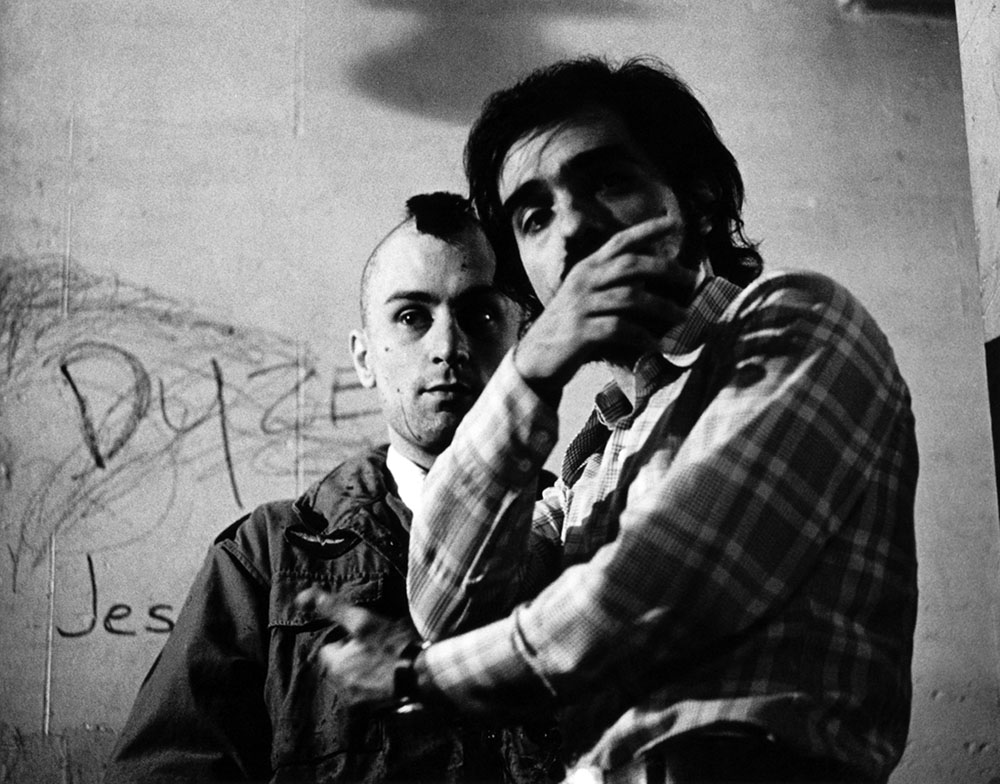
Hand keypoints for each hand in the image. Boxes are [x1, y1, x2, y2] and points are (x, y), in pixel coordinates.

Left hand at [295, 586, 417, 710]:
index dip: (347, 641)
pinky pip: (369, 696)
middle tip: (379, 650)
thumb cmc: (393, 646)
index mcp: (334, 666)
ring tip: (388, 664)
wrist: (424, 676)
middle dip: (355, 659)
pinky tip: (392, 679)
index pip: (329, 650)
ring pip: (355, 681)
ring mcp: (357, 703)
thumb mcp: (363, 621)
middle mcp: (340, 688)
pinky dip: (377, 689)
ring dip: (366, 673)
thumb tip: (302, 597)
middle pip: (342, 667)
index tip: (367, 638)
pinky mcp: (374, 712)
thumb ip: (333, 608)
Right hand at [515, 215, 697, 389]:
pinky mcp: (581, 331)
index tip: (674, 221)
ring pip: (631, 297)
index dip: (647, 229)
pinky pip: (620, 329)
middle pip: (631, 265)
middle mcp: (584, 281)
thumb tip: (651, 282)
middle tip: (693, 280)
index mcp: (586, 269)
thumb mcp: (585, 299)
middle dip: (667, 269)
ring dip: (663, 308)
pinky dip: (643, 337)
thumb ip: (611, 286)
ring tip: (684, 318)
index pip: (619, 241)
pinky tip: (658, 345)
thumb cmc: (567, 329)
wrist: (535, 359)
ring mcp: (581, 306)